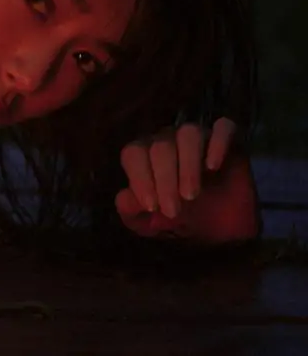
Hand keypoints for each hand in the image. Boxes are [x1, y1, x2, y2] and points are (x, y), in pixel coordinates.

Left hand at [115, 118, 259, 242]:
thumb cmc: (185, 220)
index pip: (133, 153)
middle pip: (160, 146)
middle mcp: (171, 141)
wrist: (230, 228)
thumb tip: (123, 197)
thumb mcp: (153, 225)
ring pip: (188, 133)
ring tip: (191, 194)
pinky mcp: (232, 140)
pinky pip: (223, 127)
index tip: (151, 206)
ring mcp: (201, 137)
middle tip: (172, 211)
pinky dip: (218, 143)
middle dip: (164, 180)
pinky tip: (214, 166)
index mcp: (147, 156)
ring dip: (188, 164)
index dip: (140, 178)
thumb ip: (133, 213)